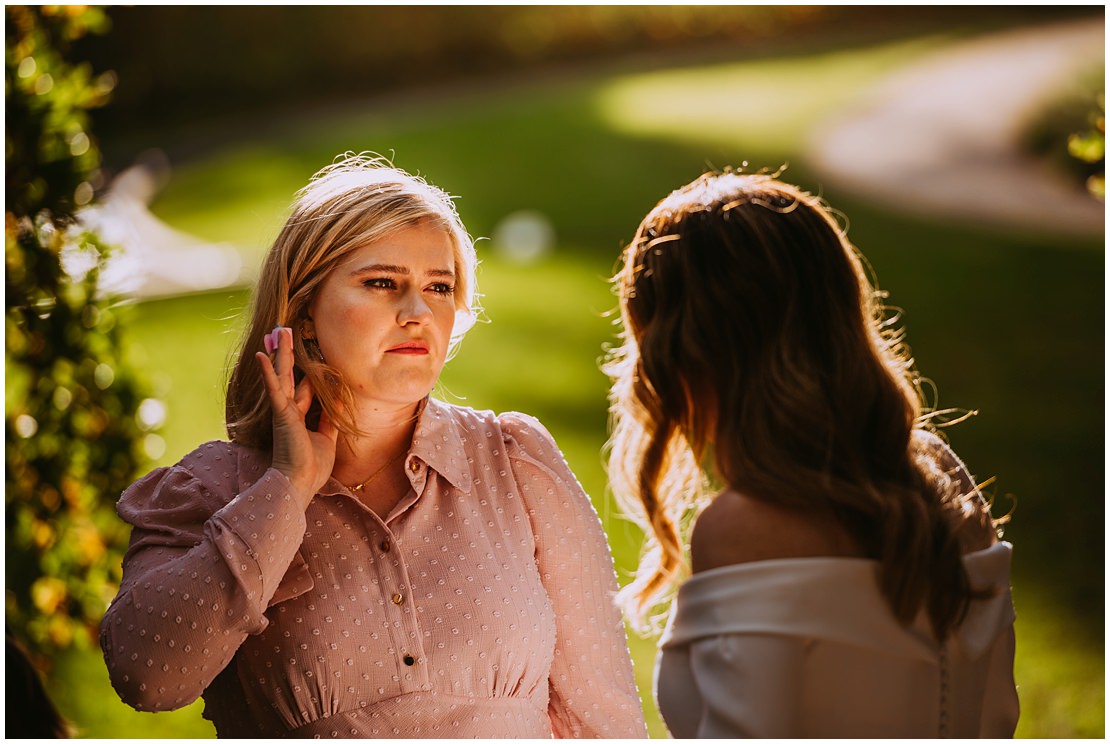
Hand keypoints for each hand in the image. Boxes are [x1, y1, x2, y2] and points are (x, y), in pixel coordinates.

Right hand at [256, 326, 337, 507]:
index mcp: (298, 417)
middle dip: (288, 354)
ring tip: (279, 330)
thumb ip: (330, 418)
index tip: (315, 357)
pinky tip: (263, 355)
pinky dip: (268, 372)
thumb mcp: (327, 439)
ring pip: (282, 375)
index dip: (311, 374)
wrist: (299, 484)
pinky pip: (275, 388)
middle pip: (290, 375)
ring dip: (281, 352)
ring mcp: (283, 410)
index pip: (305, 389)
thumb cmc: (311, 467)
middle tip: (285, 332)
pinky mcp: (281, 414)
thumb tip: (339, 398)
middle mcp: (288, 410)